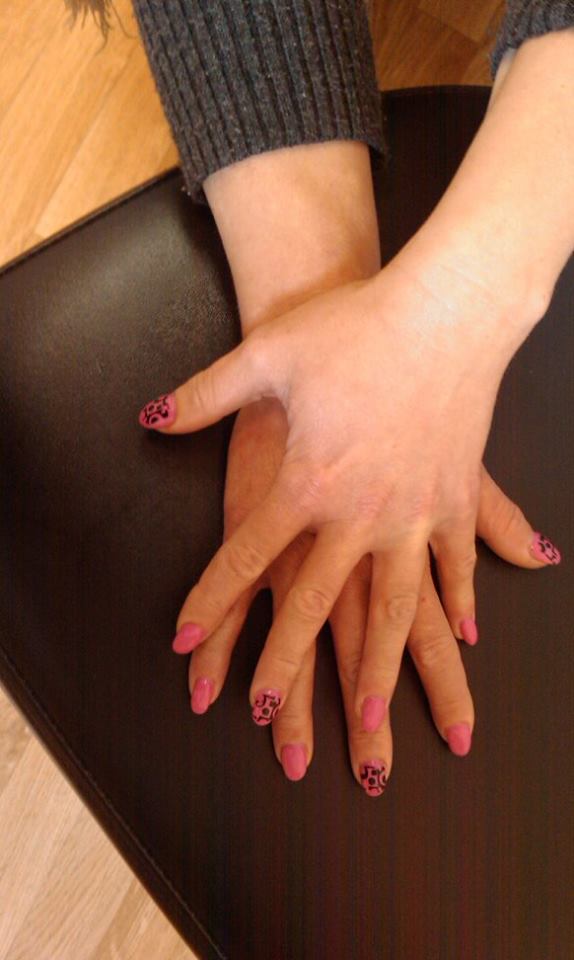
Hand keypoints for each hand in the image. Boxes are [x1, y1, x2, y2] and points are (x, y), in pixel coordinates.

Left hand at [138, 235, 555, 739]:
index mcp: (306, 483)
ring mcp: (412, 513)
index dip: (208, 603)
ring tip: (368, 723)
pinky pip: (454, 566)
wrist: (443, 309)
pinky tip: (464, 638)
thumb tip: (149, 417)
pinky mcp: (453, 500)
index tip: (182, 645)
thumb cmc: (354, 328)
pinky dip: (461, 603)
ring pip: (393, 610)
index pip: (244, 558)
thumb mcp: (267, 356)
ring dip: (378, 671)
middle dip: (285, 667)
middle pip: (313, 606)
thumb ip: (203, 396)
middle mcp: (358, 513)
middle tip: (265, 719)